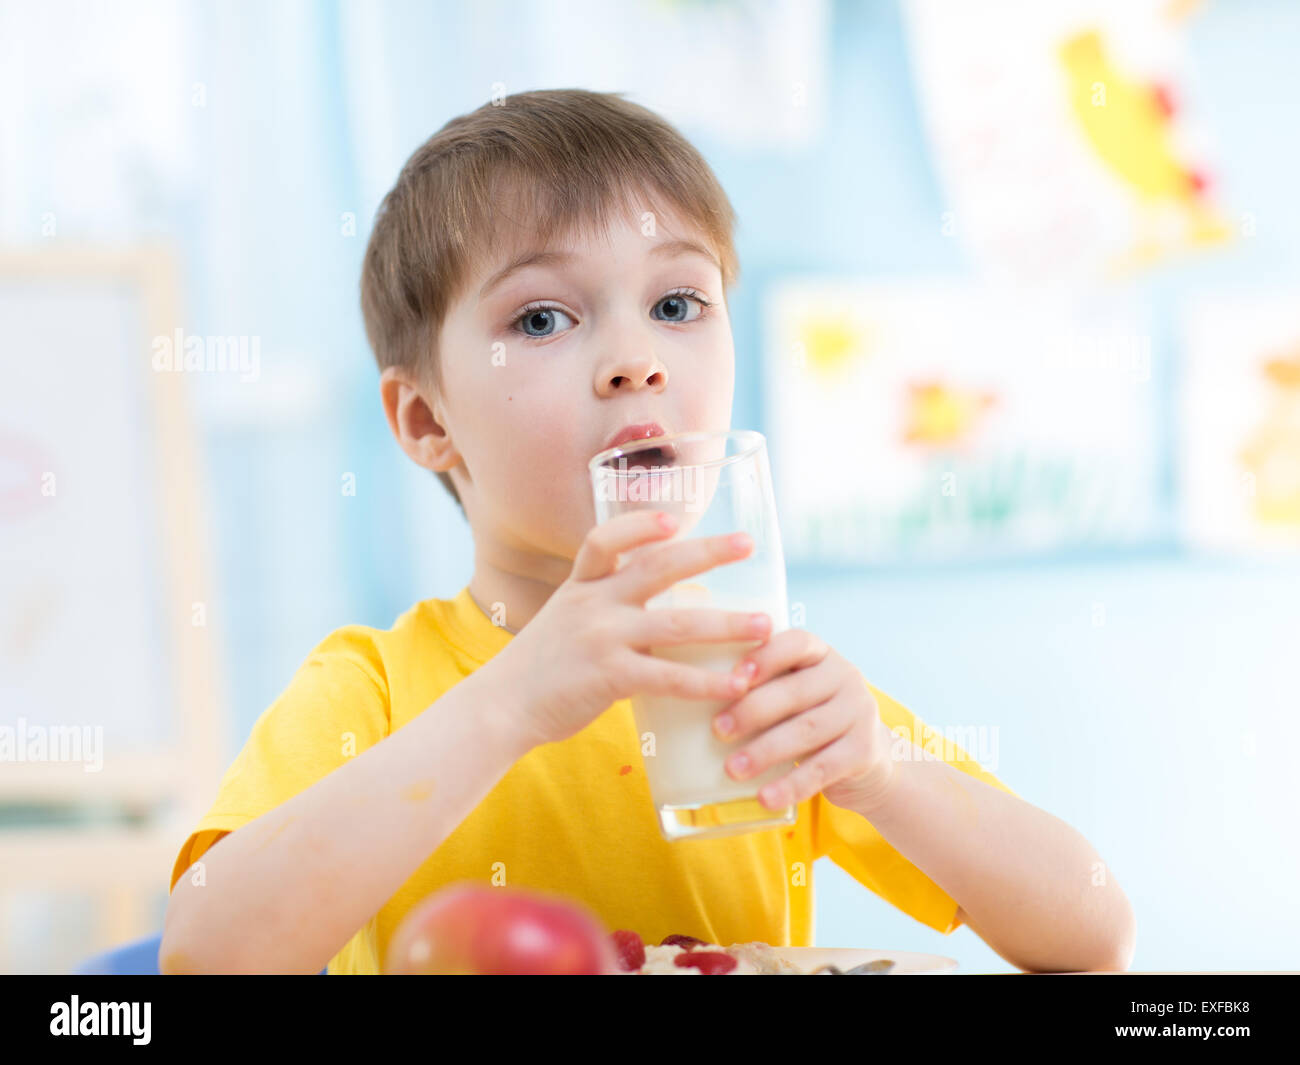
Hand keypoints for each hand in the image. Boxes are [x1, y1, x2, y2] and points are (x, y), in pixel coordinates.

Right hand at [494, 509, 774, 748]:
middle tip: (748, 544)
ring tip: (765, 625)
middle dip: (708, 553)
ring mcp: (600, 638)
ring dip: (727, 624)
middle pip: (657, 567)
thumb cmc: (542, 669)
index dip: (638, 524)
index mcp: (580, 586)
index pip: (604, 539)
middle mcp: (591, 603)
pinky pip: (669, 676)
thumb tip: (657, 610)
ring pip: (677, 624)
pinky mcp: (608, 677)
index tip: (673, 520)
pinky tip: (736, 686)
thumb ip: (605, 609)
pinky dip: (707, 681)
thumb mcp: (565, 621)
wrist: (500, 708)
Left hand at [709, 631, 898, 813]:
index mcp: (822, 654)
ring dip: (765, 751)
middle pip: (796, 691)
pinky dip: (791, 785)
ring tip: (732, 769)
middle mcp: (846, 677)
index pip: (796, 643)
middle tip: (718, 731)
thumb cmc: (810, 718)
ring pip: (806, 730)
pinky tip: (765, 797)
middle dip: (752, 711)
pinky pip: (822, 768)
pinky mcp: (864, 751)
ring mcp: (859, 713)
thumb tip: (697, 696)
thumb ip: (764, 687)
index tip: (735, 675)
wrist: (866, 757)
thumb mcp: (795, 693)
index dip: (765, 656)